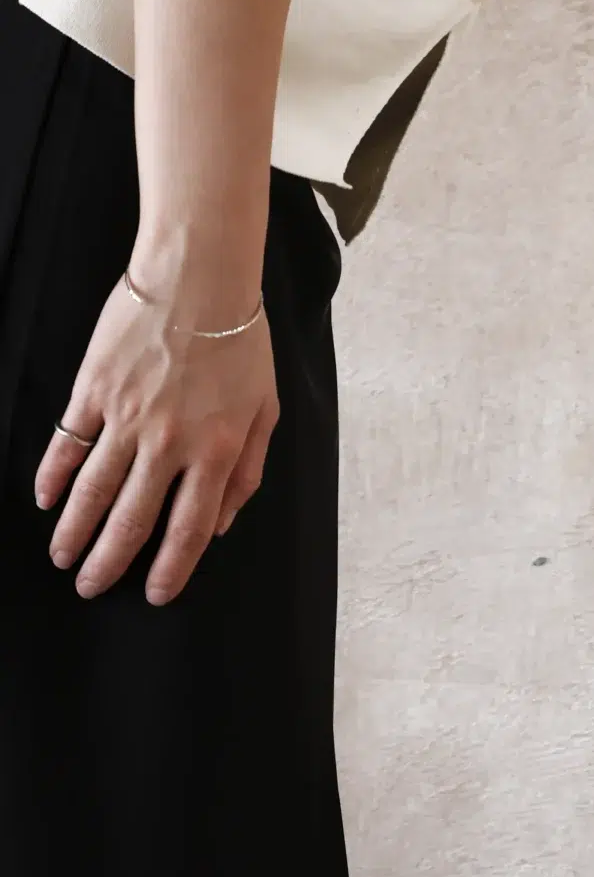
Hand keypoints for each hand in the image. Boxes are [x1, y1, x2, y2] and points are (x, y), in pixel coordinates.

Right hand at [35, 273, 278, 605]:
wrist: (198, 280)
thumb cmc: (241, 347)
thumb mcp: (266, 414)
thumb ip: (247, 474)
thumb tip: (221, 524)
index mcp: (216, 454)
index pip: (189, 531)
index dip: (171, 570)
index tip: (154, 596)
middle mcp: (168, 444)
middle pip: (133, 519)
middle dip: (110, 561)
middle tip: (90, 589)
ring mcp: (126, 417)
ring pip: (94, 489)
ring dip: (74, 529)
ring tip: (63, 558)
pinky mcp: (94, 389)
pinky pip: (68, 442)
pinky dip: (53, 474)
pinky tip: (44, 499)